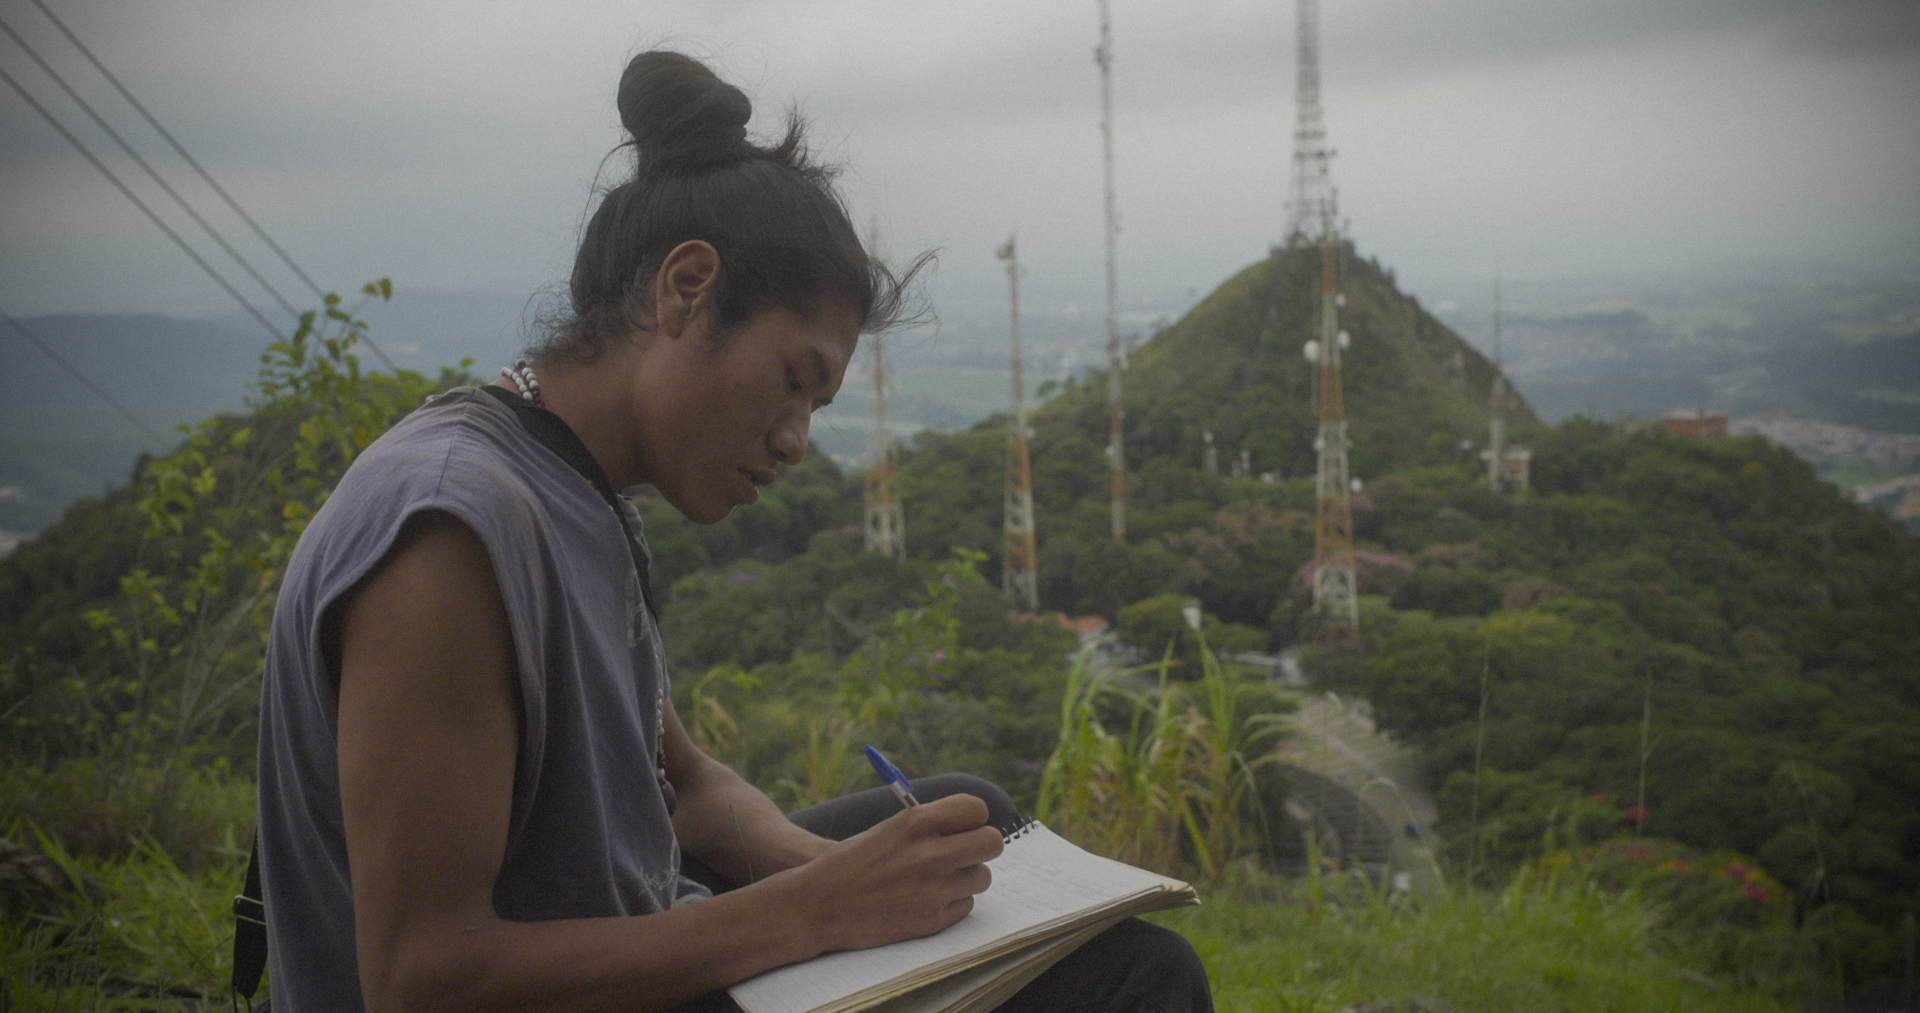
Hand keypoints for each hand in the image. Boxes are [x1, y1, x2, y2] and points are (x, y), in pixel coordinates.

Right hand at [783, 794, 1003, 953]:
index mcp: (916, 823)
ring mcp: (933, 890)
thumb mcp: (889, 829)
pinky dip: (952, 901)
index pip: (976, 809)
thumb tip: (968, 824)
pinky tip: (926, 898)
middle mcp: (930, 854)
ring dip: (966, 876)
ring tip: (939, 877)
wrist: (818, 905)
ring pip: (983, 876)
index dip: (972, 817)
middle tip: (964, 850)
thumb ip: (929, 824)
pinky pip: (966, 904)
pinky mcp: (932, 920)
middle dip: (981, 845)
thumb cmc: (850, 862)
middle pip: (992, 842)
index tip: (964, 825)